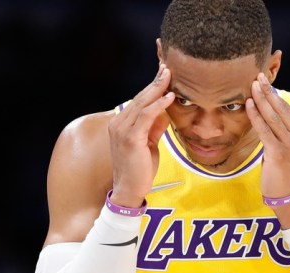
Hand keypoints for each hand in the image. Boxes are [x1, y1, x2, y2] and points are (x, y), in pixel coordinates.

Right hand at [107, 64, 175, 207]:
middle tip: (168, 66)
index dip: (152, 86)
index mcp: (122, 124)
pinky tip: (169, 96)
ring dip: (158, 88)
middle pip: (141, 97)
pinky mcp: (130, 138)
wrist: (129, 190)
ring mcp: (122, 130)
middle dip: (156, 81)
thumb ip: (155, 128)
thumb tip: (166, 113)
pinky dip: (158, 105)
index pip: (139, 100)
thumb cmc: (139, 169)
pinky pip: (146, 116)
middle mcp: (119, 123)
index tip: (164, 72)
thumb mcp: (149, 144)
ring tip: (170, 74)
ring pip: (142, 103)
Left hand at [246, 73, 289, 226]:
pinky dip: (255, 116)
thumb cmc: (283, 171)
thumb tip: (267, 112)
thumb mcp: (287, 147)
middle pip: (281, 108)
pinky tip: (248, 105)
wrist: (287, 196)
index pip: (287, 109)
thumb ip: (281, 131)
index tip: (266, 81)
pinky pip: (264, 130)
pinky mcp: (278, 152)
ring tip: (252, 86)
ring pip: (273, 116)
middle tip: (258, 76)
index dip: (275, 93)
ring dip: (261, 99)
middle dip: (268, 91)